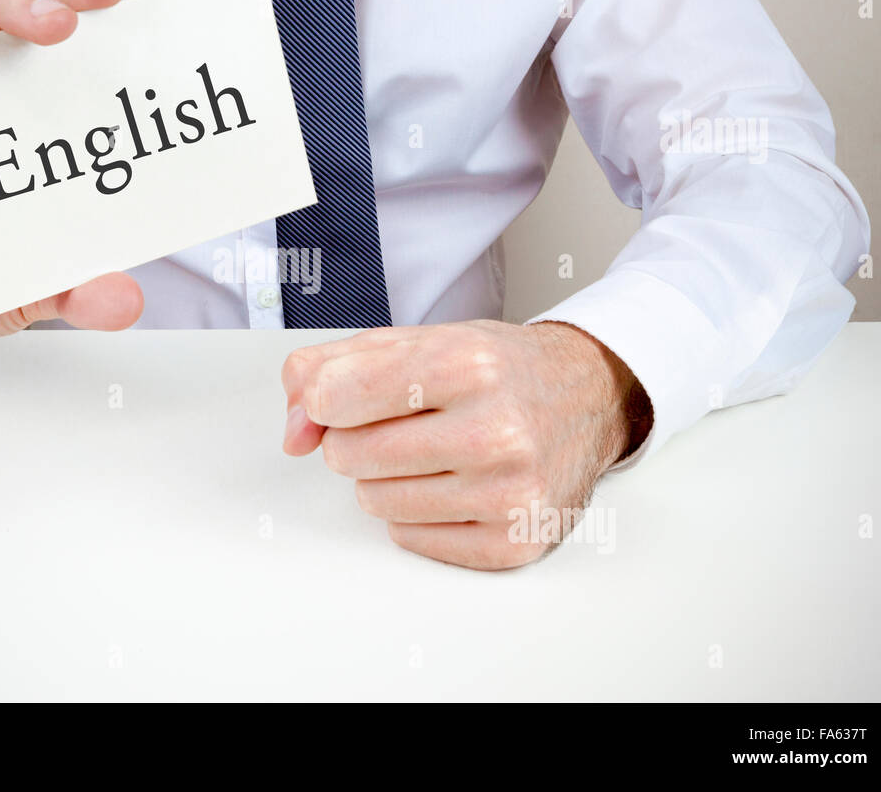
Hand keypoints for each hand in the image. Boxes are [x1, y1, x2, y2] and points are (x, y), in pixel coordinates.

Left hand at [280, 320, 651, 569]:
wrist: (587, 396)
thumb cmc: (493, 368)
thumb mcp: (413, 340)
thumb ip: (329, 368)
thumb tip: (293, 432)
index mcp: (465, 363)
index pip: (334, 396)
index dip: (326, 399)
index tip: (346, 393)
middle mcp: (494, 429)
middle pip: (347, 455)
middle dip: (358, 438)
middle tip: (405, 421)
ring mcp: (509, 491)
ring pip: (373, 501)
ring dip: (386, 478)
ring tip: (434, 450)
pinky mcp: (513, 541)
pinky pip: (408, 538)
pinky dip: (416, 514)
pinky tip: (455, 483)